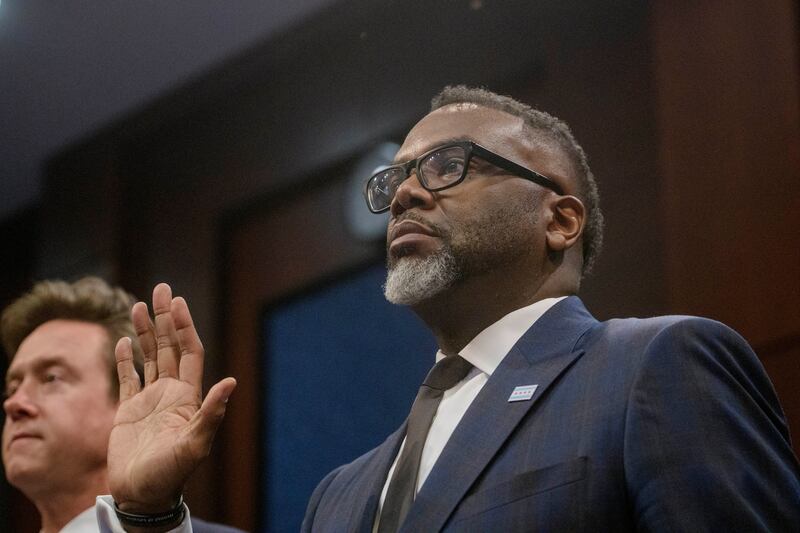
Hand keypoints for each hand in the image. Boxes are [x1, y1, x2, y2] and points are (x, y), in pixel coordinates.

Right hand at [108, 283, 235, 512]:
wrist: (142, 496)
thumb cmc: (171, 474)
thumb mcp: (195, 444)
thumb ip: (211, 413)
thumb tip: (231, 381)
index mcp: (187, 396)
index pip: (188, 351)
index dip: (185, 326)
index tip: (178, 302)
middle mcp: (170, 392)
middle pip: (169, 346)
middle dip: (166, 318)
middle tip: (161, 288)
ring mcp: (149, 400)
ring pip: (149, 356)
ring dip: (146, 331)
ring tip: (139, 304)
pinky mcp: (128, 410)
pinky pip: (127, 377)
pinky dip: (125, 359)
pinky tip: (124, 340)